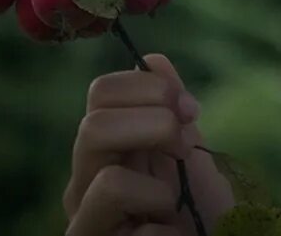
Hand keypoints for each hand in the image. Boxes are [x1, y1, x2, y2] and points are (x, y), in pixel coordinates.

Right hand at [62, 53, 234, 235]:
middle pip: (93, 127)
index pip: (101, 93)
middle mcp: (82, 187)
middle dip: (155, 127)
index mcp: (101, 151)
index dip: (149, 88)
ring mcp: (84, 225)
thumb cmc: (197, 209)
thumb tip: (153, 60)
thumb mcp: (188, 150)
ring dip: (159, 192)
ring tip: (170, 208)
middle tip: (183, 150)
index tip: (189, 110)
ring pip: (109, 183)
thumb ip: (169, 108)